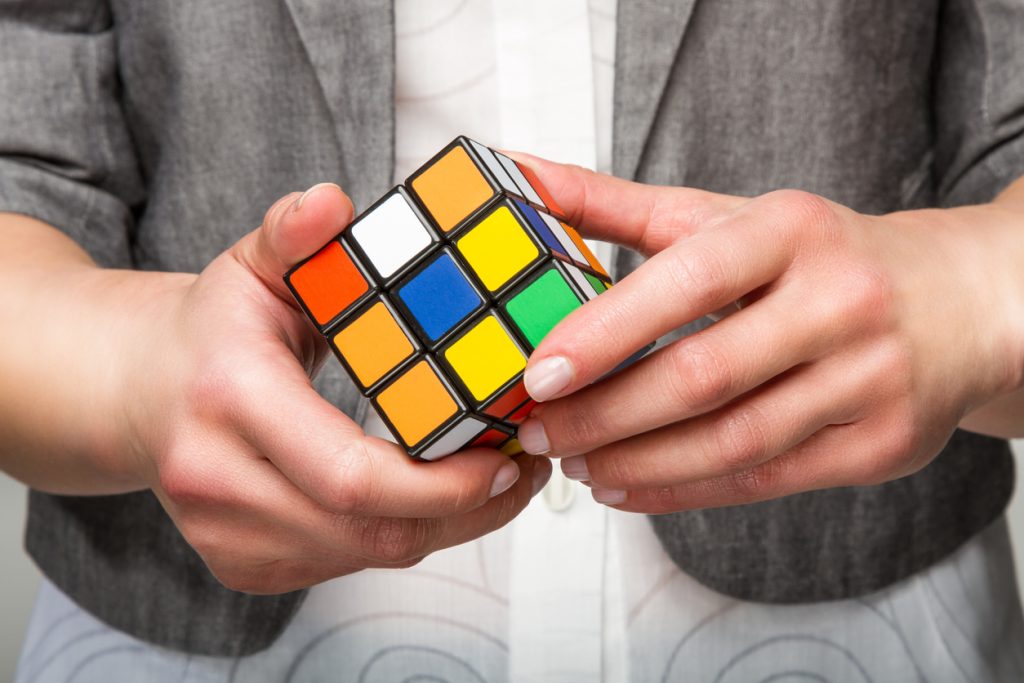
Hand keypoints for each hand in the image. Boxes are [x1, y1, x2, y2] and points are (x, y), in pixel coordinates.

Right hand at [118, 184, 549, 591]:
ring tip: (493, 485)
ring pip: (365, 557)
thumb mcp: (253, 266)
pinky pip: (344, 566)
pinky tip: (432, 502)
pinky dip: (399, 537)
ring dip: (443, 529)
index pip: (350, 475)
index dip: (441, 483)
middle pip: (369, 533)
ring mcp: (227, 536)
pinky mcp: (242, 565)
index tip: (503, 459)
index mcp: (229, 401)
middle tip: (520, 474)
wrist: (139, 392)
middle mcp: (218, 482)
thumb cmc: (212, 329)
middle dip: (462, 512)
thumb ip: (292, 233)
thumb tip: (330, 202)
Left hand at [511, 156, 1022, 512]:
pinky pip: (765, 478)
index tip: (538, 374)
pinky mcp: (881, 443)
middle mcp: (840, 301)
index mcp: (793, 231)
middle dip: (606, 415)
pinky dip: (684, 489)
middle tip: (541, 433)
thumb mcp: (729, 219)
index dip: (606, 333)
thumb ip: (620, 206)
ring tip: (576, 462)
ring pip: (733, 440)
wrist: (956, 303)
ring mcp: (869, 378)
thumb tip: (522, 178)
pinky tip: (628, 485)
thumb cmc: (817, 259)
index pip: (689, 282)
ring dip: (638, 461)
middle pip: (704, 375)